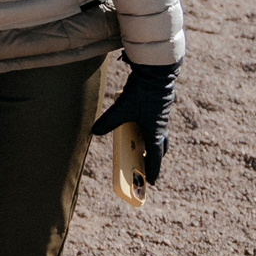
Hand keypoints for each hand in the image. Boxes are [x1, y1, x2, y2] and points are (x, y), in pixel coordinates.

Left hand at [90, 61, 178, 185]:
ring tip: (141, 146)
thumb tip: (94, 132)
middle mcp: (160, 127)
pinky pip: (156, 124)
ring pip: (159, 136)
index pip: (155, 158)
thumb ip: (107, 122)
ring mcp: (161, 117)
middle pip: (160, 148)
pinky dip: (149, 129)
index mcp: (154, 133)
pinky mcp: (159, 108)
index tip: (152, 182)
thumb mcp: (121, 109)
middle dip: (154, 158)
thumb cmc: (142, 94)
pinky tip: (139, 124)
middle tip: (147, 165)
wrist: (156, 73)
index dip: (153, 171)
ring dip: (152, 143)